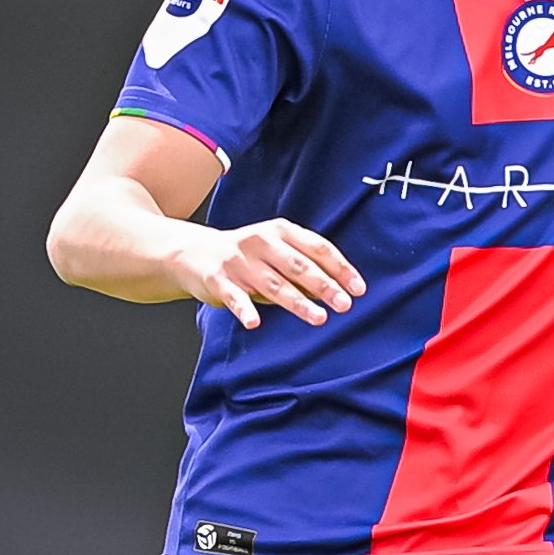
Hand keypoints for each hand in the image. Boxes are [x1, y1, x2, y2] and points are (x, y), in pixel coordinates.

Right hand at [172, 218, 364, 329]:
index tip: (359, 289)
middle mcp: (261, 242)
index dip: (340, 268)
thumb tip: (340, 290)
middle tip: (345, 305)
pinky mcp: (218, 279)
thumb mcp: (277, 252)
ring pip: (273, 284)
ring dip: (297, 302)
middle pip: (299, 266)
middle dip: (324, 286)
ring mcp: (239, 261)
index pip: (317, 248)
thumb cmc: (248, 256)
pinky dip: (244, 310)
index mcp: (281, 231)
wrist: (195, 253)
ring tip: (319, 318)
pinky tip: (255, 323)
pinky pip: (234, 297)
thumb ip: (304, 268)